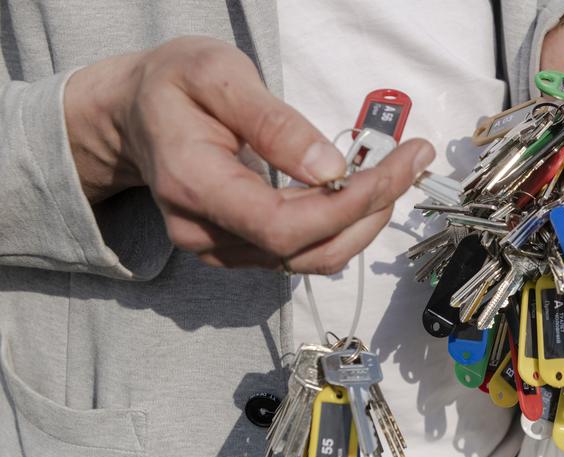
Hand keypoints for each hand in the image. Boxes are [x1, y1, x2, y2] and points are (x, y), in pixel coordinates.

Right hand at [64, 36, 433, 273]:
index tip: (399, 166)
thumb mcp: (216, 75)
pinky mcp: (239, 249)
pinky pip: (301, 253)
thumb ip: (272, 122)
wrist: (136, 115)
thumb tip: (331, 169)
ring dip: (363, 222)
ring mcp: (221, 248)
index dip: (347, 206)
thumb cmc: (173, 86)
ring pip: (309, 259)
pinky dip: (342, 226)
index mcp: (192, 184)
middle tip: (411, 162)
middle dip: (369, 210)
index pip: (281, 224)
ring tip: (396, 174)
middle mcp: (204, 232)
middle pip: (303, 249)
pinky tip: (364, 192)